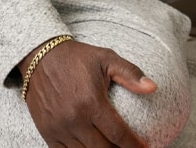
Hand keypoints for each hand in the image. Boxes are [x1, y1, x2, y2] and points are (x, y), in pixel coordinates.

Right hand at [23, 39, 156, 147]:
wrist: (41, 57)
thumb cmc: (78, 58)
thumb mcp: (107, 59)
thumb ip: (131, 74)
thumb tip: (154, 88)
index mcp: (91, 103)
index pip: (117, 133)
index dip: (133, 145)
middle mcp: (74, 119)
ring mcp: (58, 128)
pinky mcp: (47, 132)